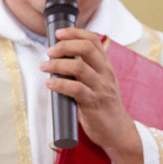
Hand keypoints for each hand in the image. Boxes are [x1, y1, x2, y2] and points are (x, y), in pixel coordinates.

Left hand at [41, 28, 139, 156]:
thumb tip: (60, 58)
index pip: (93, 40)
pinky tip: (50, 84)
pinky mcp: (94, 103)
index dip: (75, 33)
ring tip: (45, 66)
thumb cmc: (104, 105)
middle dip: (64, 46)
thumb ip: (86, 68)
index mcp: (106, 65)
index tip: (59, 33)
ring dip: (57, 65)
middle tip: (49, 52)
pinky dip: (59, 84)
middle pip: (86, 48)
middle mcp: (105, 73)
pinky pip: (75, 89)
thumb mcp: (101, 81)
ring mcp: (101, 88)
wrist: (118, 130)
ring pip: (78, 67)